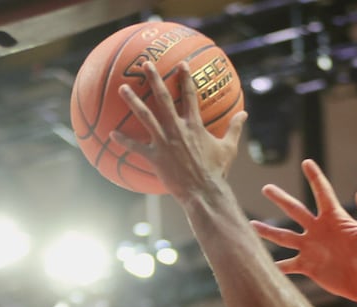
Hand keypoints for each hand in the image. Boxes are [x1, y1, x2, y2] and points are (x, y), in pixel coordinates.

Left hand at [112, 62, 247, 200]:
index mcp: (194, 125)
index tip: (181, 64)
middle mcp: (177, 129)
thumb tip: (245, 114)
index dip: (185, 78)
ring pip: (145, 116)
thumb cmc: (217, 171)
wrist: (204, 192)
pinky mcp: (154, 157)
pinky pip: (135, 147)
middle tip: (146, 64)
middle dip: (154, 79)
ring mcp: (164, 142)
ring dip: (132, 101)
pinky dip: (123, 140)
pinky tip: (111, 134)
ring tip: (122, 88)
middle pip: (162, 98)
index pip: (190, 95)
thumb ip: (234, 129)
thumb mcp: (228, 148)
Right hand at [251, 159, 356, 302]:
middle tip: (266, 188)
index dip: (315, 177)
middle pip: (295, 210)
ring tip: (250, 224)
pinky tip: (259, 263)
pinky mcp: (308, 267)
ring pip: (284, 236)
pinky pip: (287, 265)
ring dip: (268, 231)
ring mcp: (311, 248)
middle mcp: (319, 230)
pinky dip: (274, 265)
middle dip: (280, 198)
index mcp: (335, 218)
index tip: (307, 162)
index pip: (322, 192)